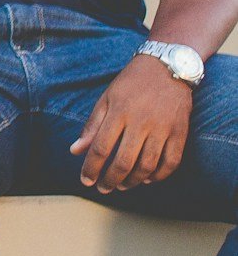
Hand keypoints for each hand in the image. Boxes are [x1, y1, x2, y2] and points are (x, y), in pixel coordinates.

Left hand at [71, 52, 191, 191]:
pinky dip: (159, 176)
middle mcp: (141, 122)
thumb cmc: (131, 83)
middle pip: (123, 161)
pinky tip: (147, 179)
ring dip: (132, 181)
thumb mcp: (107, 98)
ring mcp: (162, 128)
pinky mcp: (180, 132)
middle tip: (103, 188)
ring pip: (147, 166)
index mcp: (118, 112)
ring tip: (122, 186)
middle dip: (110, 180)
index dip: (91, 168)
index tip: (85, 180)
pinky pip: (171, 162)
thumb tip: (75, 151)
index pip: (100, 148)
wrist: (167, 67)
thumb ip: (92, 126)